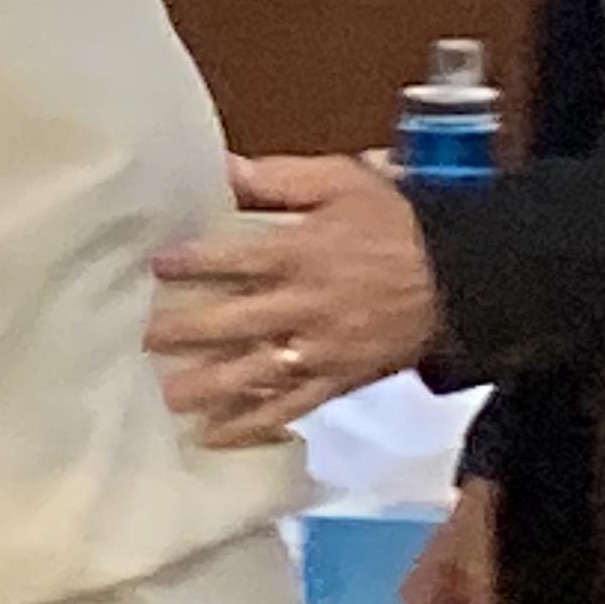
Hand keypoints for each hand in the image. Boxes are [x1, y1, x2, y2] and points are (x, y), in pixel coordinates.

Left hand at [146, 151, 443, 446]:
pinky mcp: (337, 380)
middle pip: (237, 321)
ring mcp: (321, 349)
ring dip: (210, 386)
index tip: (154, 267)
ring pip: (256, 372)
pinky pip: (290, 408)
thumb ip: (278, 179)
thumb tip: (220, 166)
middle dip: (187, 332)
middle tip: (143, 340)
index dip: (192, 263)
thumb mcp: (341, 181)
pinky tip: (213, 437)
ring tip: (168, 397)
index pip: (235, 258)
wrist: (461, 277)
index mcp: (302, 252)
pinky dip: (252, 424)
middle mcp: (305, 305)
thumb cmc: (395, 222)